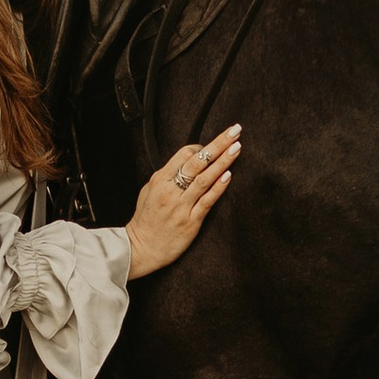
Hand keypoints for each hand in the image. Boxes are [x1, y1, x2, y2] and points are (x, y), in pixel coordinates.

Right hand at [126, 128, 242, 277]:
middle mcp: (171, 190)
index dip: (202, 147)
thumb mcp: (148, 191)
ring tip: (237, 147)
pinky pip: (207, 201)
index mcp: (160, 180)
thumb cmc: (146, 220)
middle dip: (218, 144)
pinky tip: (229, 175)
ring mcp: (181, 206)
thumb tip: (186, 162)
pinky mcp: (190, 221)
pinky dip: (218, 187)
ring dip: (223, 161)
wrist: (141, 248)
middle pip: (198, 161)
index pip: (184, 154)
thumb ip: (166, 176)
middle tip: (234, 131)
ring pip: (205, 179)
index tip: (213, 145)